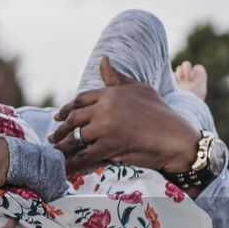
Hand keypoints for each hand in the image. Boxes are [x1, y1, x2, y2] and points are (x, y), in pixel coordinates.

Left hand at [48, 56, 198, 175]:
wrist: (175, 137)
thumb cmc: (160, 112)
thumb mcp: (140, 89)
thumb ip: (117, 78)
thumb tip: (103, 59)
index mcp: (111, 93)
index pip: (80, 100)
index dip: (67, 109)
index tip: (59, 117)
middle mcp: (105, 108)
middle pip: (74, 118)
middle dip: (61, 129)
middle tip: (53, 136)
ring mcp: (106, 128)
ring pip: (75, 137)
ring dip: (62, 146)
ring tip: (55, 151)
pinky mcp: (109, 147)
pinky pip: (84, 156)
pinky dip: (71, 163)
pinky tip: (64, 168)